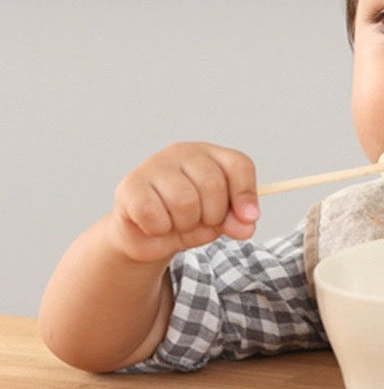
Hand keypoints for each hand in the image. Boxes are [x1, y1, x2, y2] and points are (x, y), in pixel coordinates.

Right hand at [110, 142, 259, 263]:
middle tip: (200, 222)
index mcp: (211, 155)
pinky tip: (156, 224)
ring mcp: (154, 166)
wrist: (145, 235)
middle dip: (212, 216)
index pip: (239, 165)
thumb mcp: (218, 221)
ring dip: (185, 224)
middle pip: (213, 184)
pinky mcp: (130, 186)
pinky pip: (154, 214)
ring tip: (177, 223)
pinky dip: (160, 229)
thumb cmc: (186, 219)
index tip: (248, 218)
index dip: (246, 195)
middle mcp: (183, 153)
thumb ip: (235, 221)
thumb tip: (247, 226)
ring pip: (184, 200)